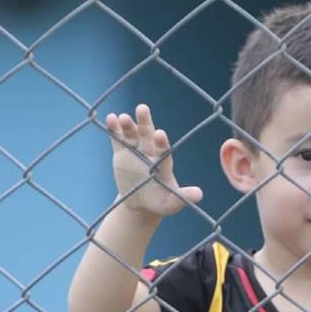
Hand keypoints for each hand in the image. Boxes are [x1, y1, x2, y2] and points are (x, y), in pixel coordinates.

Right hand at [106, 103, 202, 217]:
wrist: (140, 202)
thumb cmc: (160, 202)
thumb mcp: (170, 203)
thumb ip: (182, 197)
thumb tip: (199, 195)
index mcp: (163, 162)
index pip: (163, 150)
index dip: (161, 142)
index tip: (160, 134)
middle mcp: (150, 152)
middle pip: (148, 134)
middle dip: (145, 122)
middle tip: (142, 108)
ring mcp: (135, 150)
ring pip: (132, 134)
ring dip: (127, 125)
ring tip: (123, 117)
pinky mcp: (122, 152)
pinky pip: (118, 139)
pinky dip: (114, 129)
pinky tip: (110, 118)